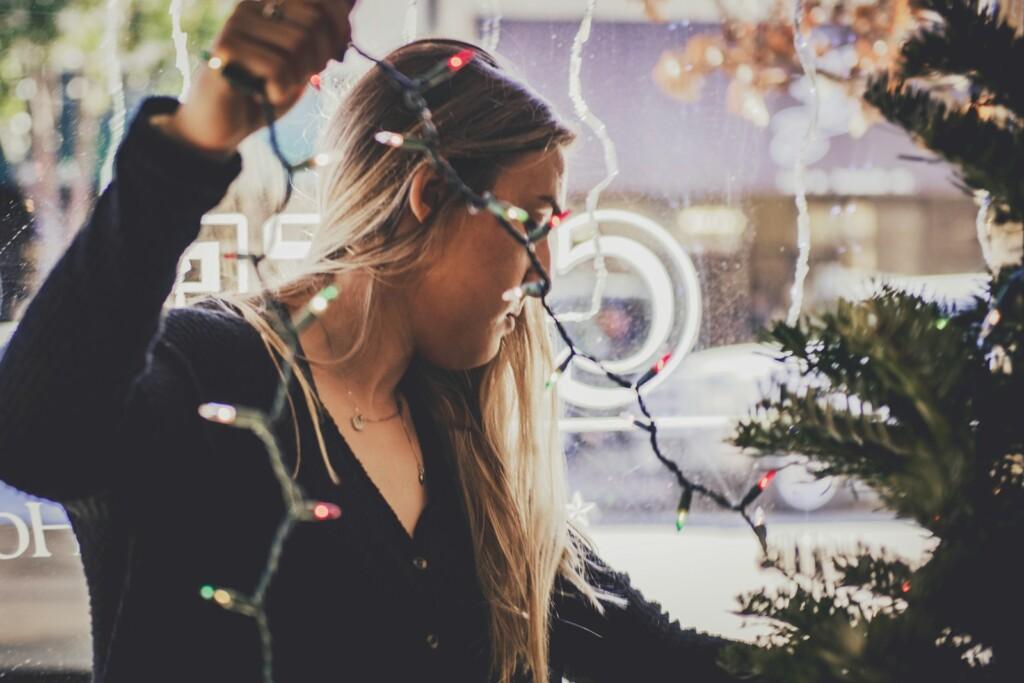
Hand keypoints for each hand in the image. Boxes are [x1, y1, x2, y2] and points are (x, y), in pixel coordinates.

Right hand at [164, 0, 355, 155]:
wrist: (221, 125)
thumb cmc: (265, 91)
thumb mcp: (302, 61)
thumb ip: (323, 33)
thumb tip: (352, 2)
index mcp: (271, 2)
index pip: (322, 0)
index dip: (341, 26)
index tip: (337, 55)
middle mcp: (253, 5)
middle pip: (314, 20)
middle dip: (320, 57)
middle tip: (304, 78)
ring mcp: (237, 24)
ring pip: (298, 43)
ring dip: (298, 76)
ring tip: (280, 87)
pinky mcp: (225, 47)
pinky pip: (278, 66)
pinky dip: (281, 89)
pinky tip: (267, 94)